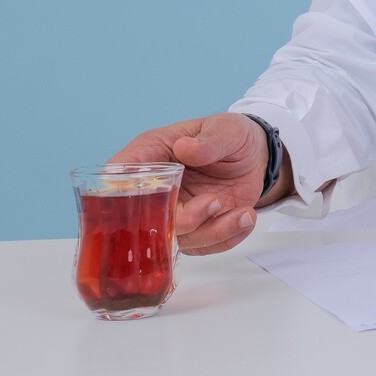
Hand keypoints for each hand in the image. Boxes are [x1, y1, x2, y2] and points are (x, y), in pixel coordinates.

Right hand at [109, 113, 269, 255]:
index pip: (119, 177)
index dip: (122, 194)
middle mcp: (157, 190)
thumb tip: (185, 147)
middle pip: (148, 220)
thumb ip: (208, 140)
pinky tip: (245, 217)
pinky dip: (228, 237)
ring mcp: (176, 213)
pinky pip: (206, 247)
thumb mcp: (226, 128)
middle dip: (184, 220)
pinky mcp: (197, 230)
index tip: (151, 199)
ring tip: (242, 212)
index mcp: (151, 156)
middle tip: (214, 201)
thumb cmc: (231, 136)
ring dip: (212, 231)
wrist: (256, 155)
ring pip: (179, 239)